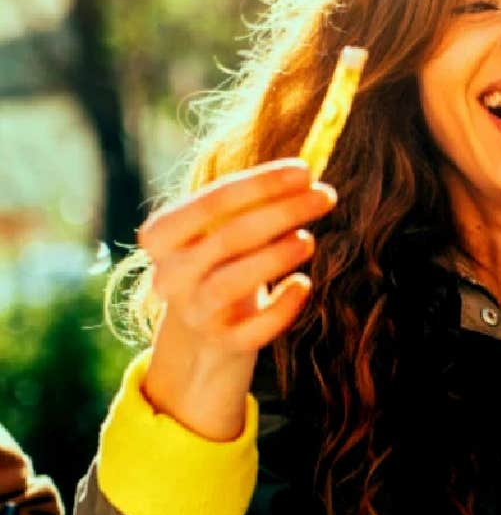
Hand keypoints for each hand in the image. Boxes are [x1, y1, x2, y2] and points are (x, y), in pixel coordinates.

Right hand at [139, 158, 335, 440]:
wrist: (203, 328)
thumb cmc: (223, 259)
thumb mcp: (221, 227)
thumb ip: (253, 201)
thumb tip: (306, 173)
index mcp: (161, 236)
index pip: (211, 202)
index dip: (261, 184)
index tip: (305, 170)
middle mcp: (170, 276)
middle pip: (228, 238)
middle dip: (283, 212)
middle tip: (326, 195)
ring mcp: (195, 313)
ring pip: (232, 284)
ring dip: (275, 257)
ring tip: (309, 239)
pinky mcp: (224, 343)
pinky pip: (255, 329)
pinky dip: (282, 307)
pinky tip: (303, 284)